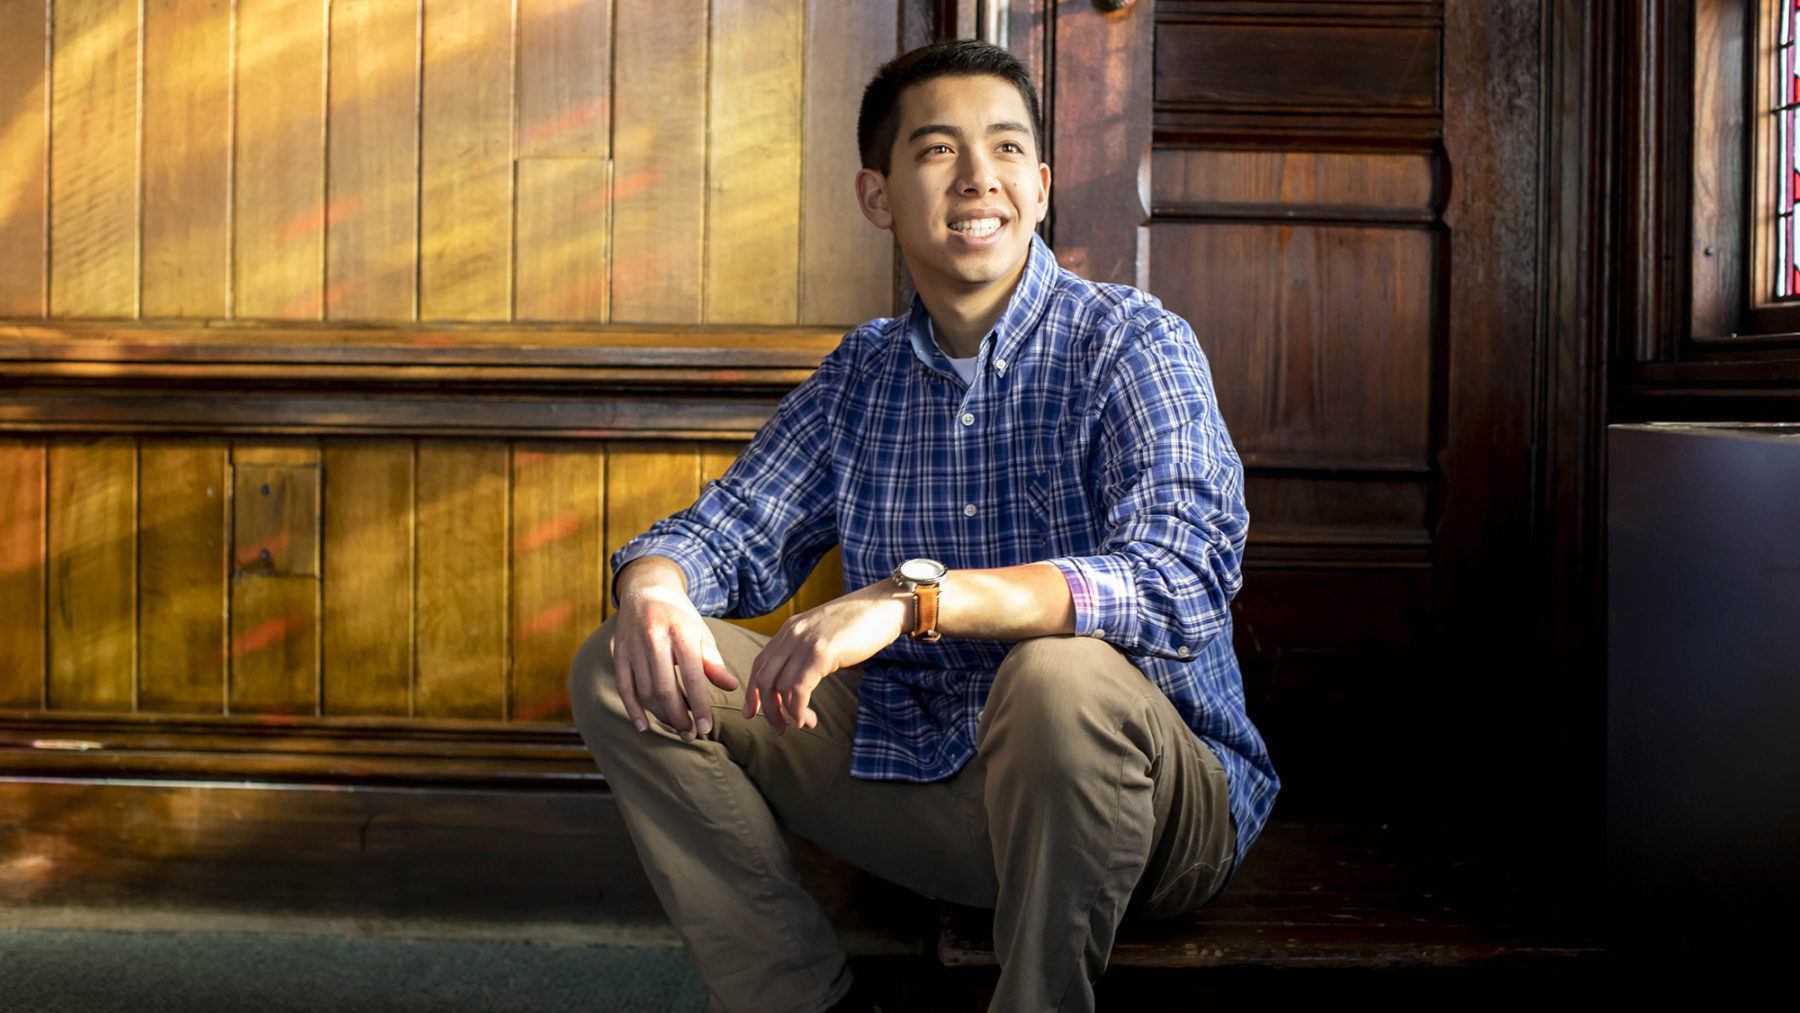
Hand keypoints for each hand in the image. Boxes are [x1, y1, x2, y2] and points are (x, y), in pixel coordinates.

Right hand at [612, 557, 739, 740]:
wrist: (647, 590)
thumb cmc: (680, 618)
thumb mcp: (700, 633)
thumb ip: (713, 661)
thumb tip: (731, 687)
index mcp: (681, 633)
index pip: (692, 677)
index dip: (699, 706)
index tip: (706, 728)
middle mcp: (654, 639)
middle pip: (665, 689)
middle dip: (679, 717)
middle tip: (690, 735)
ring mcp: (633, 647)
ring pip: (645, 692)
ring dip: (661, 715)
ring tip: (677, 727)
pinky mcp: (619, 654)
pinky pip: (624, 687)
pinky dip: (632, 709)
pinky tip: (644, 726)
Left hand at [745, 580, 908, 732]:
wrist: (885, 605)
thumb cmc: (862, 622)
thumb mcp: (824, 632)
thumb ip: (808, 648)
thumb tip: (801, 677)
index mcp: (790, 628)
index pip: (760, 664)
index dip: (753, 691)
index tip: (753, 712)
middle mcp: (792, 634)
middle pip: (764, 678)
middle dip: (767, 708)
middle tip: (778, 728)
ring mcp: (805, 643)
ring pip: (779, 687)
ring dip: (786, 713)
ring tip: (801, 724)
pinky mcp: (821, 653)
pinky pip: (798, 689)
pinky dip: (798, 710)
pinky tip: (806, 719)